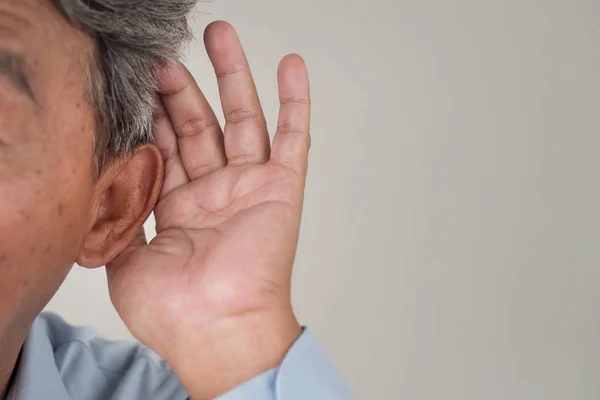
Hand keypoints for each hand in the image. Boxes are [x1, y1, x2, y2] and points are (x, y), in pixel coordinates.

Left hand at [105, 21, 310, 398]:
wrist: (218, 328)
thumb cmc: (176, 310)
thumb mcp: (124, 260)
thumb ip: (118, 217)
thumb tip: (104, 187)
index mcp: (180, 209)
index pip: (166, 147)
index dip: (152, 113)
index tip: (141, 81)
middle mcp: (216, 193)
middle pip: (199, 126)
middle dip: (183, 87)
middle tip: (169, 54)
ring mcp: (250, 187)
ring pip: (243, 120)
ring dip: (233, 78)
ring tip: (222, 37)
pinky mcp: (281, 188)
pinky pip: (292, 138)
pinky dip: (295, 103)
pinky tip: (290, 69)